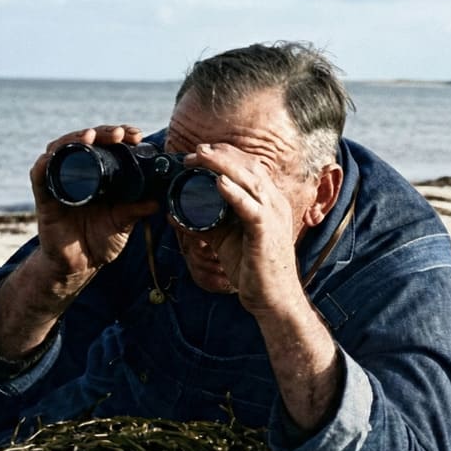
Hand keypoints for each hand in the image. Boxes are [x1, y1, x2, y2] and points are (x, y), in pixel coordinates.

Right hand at [0, 125, 157, 360]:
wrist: (79, 265)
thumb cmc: (101, 240)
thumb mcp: (123, 223)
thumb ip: (136, 211)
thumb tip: (157, 202)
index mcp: (99, 174)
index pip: (107, 145)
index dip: (120, 136)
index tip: (136, 135)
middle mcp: (78, 172)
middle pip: (85, 141)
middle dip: (102, 133)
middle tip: (120, 134)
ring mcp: (60, 182)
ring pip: (61, 150)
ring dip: (74, 139)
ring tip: (91, 136)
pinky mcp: (45, 197)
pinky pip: (39, 175)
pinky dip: (44, 163)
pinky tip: (53, 155)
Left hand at [178, 142, 305, 313]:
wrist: (272, 298)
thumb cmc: (253, 269)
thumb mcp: (225, 240)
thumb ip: (205, 224)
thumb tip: (176, 214)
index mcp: (269, 202)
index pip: (250, 167)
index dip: (225, 155)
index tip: (199, 153)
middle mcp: (275, 204)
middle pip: (249, 167)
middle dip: (221, 154)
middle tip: (195, 151)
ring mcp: (273, 216)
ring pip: (250, 180)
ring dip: (223, 165)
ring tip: (201, 157)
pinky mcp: (266, 232)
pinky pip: (250, 207)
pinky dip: (234, 192)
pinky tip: (219, 182)